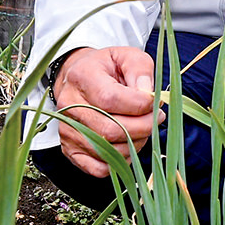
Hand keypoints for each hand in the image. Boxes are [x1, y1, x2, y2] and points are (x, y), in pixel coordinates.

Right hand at [52, 46, 164, 176]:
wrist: (79, 78)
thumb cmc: (108, 68)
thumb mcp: (127, 56)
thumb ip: (141, 70)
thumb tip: (148, 94)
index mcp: (82, 76)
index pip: (110, 99)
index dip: (139, 105)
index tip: (155, 102)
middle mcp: (69, 105)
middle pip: (110, 129)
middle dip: (143, 127)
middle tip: (157, 118)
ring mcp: (67, 130)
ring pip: (107, 150)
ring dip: (135, 144)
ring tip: (144, 128)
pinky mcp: (70, 150)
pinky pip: (98, 168)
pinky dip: (120, 162)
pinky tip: (129, 144)